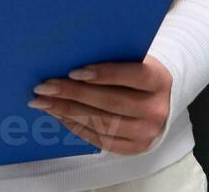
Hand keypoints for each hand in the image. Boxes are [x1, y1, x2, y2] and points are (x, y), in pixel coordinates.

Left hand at [27, 55, 172, 154]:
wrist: (163, 103)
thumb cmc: (141, 75)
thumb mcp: (137, 61)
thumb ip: (114, 60)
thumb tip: (72, 60)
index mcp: (159, 81)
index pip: (131, 76)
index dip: (103, 74)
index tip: (73, 72)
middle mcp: (156, 110)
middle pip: (111, 103)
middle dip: (74, 94)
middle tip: (45, 87)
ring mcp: (146, 133)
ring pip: (103, 124)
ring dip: (69, 112)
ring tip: (45, 102)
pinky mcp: (135, 148)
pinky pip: (101, 140)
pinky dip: (78, 127)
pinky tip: (60, 116)